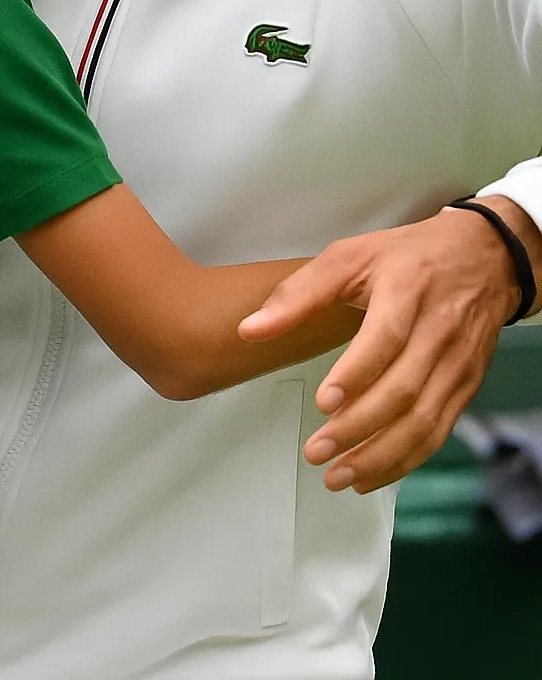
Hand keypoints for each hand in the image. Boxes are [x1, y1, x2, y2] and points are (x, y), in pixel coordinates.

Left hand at [238, 202, 534, 493]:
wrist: (482, 257)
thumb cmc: (406, 257)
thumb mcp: (349, 257)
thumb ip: (298, 293)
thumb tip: (250, 329)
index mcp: (407, 290)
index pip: (386, 338)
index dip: (356, 374)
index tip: (323, 402)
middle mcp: (439, 330)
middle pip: (404, 390)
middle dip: (359, 428)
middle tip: (317, 451)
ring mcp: (458, 363)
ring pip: (424, 421)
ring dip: (381, 456)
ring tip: (338, 476)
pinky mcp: (467, 386)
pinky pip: (439, 432)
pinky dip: (406, 460)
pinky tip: (371, 474)